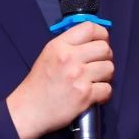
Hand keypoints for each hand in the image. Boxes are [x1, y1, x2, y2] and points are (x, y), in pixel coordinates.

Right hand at [7, 21, 112, 138]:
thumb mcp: (48, 55)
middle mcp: (70, 58)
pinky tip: (93, 94)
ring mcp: (78, 77)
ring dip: (105, 76)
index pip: (90, 28)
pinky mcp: (85, 95)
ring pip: (109, 68)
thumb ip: (69, 45)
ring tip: (94, 80)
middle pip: (105, 48)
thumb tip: (93, 40)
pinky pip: (107, 89)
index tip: (101, 41)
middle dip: (105, 57)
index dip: (101, 34)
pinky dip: (103, 93)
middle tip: (98, 64)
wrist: (29, 110)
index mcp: (59, 46)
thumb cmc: (38, 84)